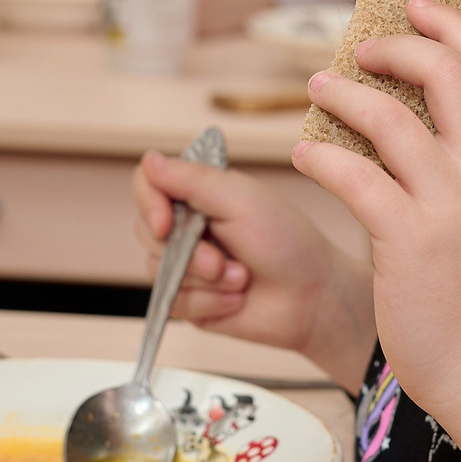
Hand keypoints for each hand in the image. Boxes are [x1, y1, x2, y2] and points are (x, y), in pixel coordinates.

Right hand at [133, 152, 374, 387]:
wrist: (313, 298)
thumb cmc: (288, 243)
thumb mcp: (241, 201)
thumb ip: (192, 180)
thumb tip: (148, 159)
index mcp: (201, 194)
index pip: (148, 184)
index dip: (149, 203)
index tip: (166, 224)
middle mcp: (189, 227)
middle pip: (147, 231)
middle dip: (188, 253)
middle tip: (222, 261)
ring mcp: (187, 264)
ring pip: (157, 271)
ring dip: (203, 280)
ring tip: (240, 279)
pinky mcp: (191, 300)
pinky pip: (173, 302)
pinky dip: (207, 302)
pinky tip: (235, 299)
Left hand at [295, 0, 460, 461]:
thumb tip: (429, 119)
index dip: (452, 26)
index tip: (417, 7)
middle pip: (447, 71)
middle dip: (398, 44)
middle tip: (361, 50)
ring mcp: (449, 203)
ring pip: (392, 114)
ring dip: (344, 93)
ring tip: (317, 91)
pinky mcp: (409, 238)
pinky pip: (354, 174)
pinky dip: (320, 156)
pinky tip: (303, 157)